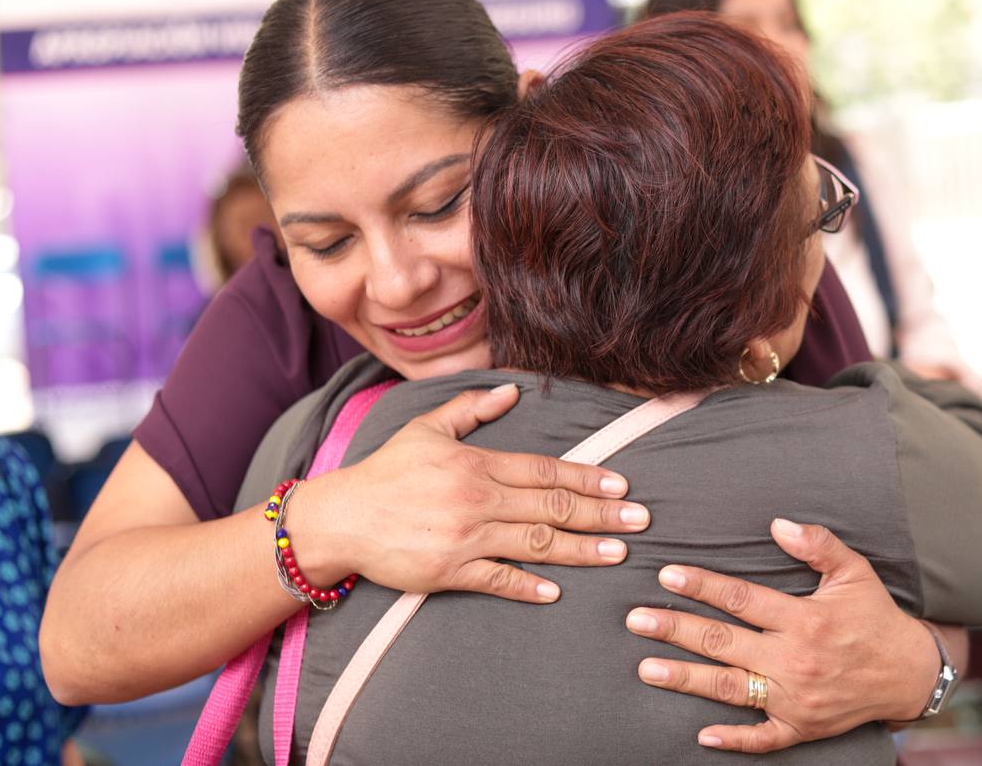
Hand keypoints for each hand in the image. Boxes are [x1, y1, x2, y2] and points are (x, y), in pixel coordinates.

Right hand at [292, 384, 649, 602]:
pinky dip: (527, 585)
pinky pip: (497, 579)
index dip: (585, 477)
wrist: (341, 517)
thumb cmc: (386, 472)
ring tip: (617, 553)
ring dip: (580, 549)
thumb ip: (471, 408)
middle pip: (550, 506)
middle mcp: (476, 499)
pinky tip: (556, 591)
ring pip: (534, 543)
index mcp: (475, 464)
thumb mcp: (426, 429)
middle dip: (600, 513)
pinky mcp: (448, 571)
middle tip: (640, 520)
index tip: (620, 485)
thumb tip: (511, 390)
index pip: (543, 470)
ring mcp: (464, 537)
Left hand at [625, 519, 937, 752]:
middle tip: (636, 620)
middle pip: (723, 643)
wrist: (910, 674)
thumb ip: (818, 544)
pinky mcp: (801, 727)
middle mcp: (795, 660)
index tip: (667, 575)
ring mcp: (795, 698)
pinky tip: (701, 735)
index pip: (742, 599)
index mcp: (805, 619)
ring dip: (685, 678)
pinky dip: (733, 739)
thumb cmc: (876, 617)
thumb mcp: (855, 572)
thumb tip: (778, 524)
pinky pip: (762, 738)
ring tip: (646, 668)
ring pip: (730, 688)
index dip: (702, 586)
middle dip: (676, 629)